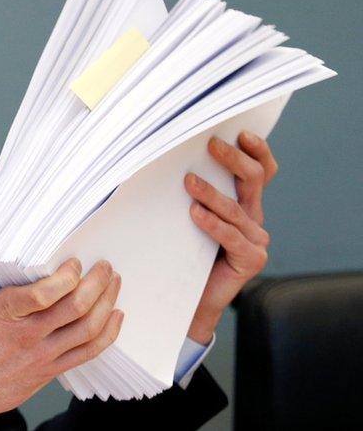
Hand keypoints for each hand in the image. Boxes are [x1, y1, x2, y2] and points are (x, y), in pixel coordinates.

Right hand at [0, 259, 122, 429]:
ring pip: (87, 328)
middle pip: (74, 307)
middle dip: (97, 282)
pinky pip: (88, 351)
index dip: (67, 275)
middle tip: (104, 267)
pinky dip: (107, 332)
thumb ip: (17, 293)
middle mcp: (26, 333)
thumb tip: (48, 273)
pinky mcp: (51, 371)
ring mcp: (41, 355)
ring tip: (113, 285)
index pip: (44, 292)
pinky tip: (115, 316)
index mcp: (5, 311)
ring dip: (107, 302)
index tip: (75, 262)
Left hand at [184, 131, 277, 343]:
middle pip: (253, 180)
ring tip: (189, 182)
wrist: (189, 298)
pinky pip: (231, 236)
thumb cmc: (183, 252)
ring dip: (212, 193)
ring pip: (236, 208)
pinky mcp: (251, 260)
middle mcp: (254, 218)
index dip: (257, 150)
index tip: (241, 133)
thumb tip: (170, 160)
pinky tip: (195, 213)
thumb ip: (191, 192)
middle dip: (233, 159)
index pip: (260, 171)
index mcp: (244, 203)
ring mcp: (256, 240)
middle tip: (211, 145)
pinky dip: (212, 223)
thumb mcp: (187, 215)